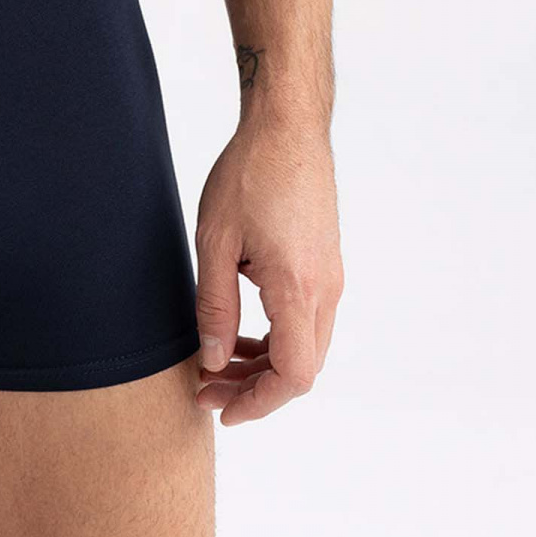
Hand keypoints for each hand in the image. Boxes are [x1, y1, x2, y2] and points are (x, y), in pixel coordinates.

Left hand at [193, 123, 342, 425]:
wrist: (288, 127)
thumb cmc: (249, 174)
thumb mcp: (215, 242)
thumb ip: (215, 308)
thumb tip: (215, 361)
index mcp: (298, 288)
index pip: (294, 375)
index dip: (258, 403)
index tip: (221, 409)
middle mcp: (325, 289)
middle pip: (301, 368)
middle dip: (254, 389)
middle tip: (205, 388)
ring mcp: (330, 277)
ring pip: (305, 345)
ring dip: (263, 364)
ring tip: (216, 362)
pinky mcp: (326, 264)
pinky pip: (307, 320)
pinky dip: (276, 337)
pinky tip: (241, 331)